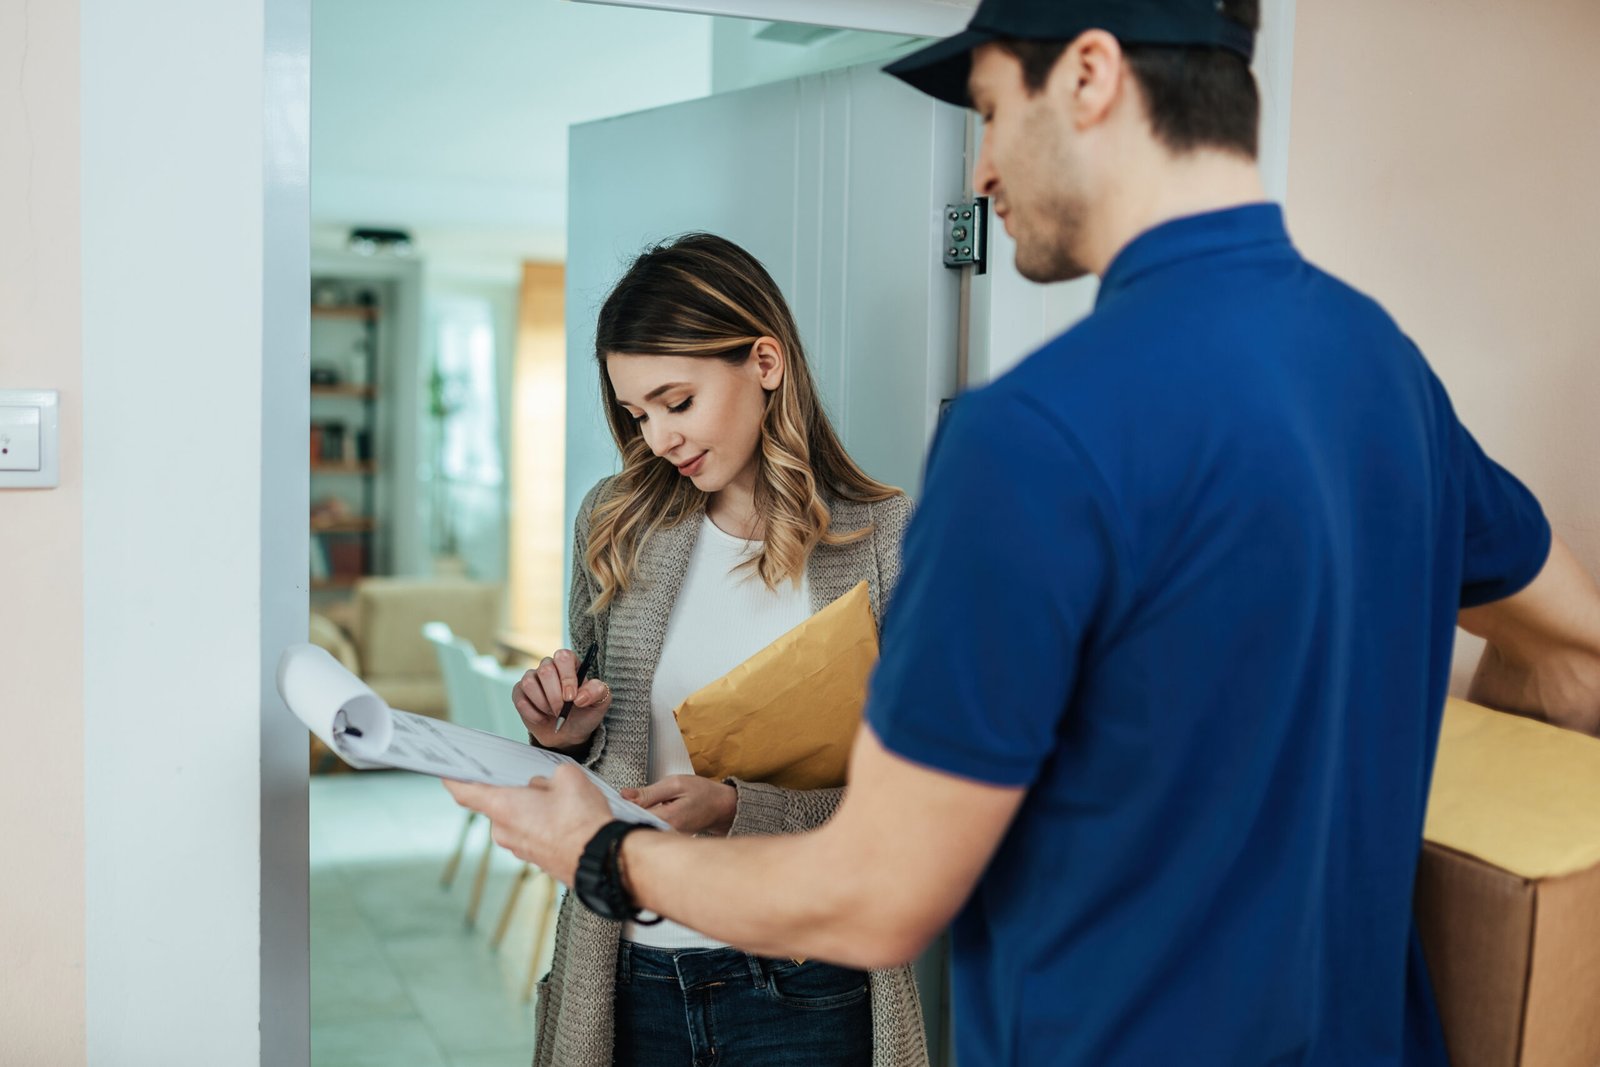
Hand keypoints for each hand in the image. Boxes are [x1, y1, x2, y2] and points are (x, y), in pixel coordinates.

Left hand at [442, 765, 611, 885]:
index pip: (465, 791)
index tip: (445, 773)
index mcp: (504, 807)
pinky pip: (531, 834)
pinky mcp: (534, 859)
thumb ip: (547, 777)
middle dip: (517, 791)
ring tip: (562, 803)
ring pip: (517, 819)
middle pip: (499, 803)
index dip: (453, 779)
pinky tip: (566, 819)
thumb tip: (542, 787)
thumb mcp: (567, 778)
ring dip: (532, 809)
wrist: (602, 859)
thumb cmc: (582, 821)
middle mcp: (504, 831)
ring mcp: (518, 848)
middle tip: (540, 782)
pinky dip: (543, 825)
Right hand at [514, 647, 611, 750]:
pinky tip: (542, 718)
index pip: (564, 657)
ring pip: (529, 683)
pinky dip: (533, 714)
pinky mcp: (519, 693)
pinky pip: (520, 699)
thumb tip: (580, 696)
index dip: (567, 677)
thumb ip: (597, 692)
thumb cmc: (584, 714)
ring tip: (553, 713)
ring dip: (543, 704)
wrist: (568, 734)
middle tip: (562, 710)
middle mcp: (549, 667)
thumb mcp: (599, 703)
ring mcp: (532, 678)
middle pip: (545, 670)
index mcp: (570, 664)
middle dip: (554, 696)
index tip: (571, 697)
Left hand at [622, 775, 736, 835]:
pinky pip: (649, 830)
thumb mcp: (675, 784)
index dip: (621, 807)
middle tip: (626, 801)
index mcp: (668, 819)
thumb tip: (624, 795)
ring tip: (638, 806)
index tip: (617, 799)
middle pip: (634, 826)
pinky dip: (643, 820)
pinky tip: (646, 813)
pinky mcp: (667, 838)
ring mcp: (667, 838)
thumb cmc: (703, 793)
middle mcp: (666, 833)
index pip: (633, 817)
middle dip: (625, 814)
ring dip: (634, 817)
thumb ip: (648, 791)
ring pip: (640, 828)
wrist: (721, 807)